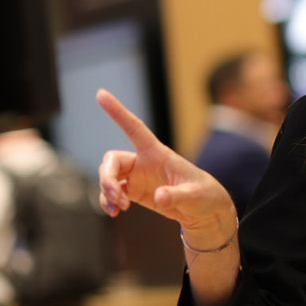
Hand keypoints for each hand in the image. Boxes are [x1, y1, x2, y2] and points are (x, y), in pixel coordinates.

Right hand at [95, 89, 234, 236]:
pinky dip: (108, 201)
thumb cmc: (204, 195)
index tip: (101, 94)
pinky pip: (111, 192)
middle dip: (107, 177)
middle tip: (116, 197)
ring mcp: (137, 177)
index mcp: (158, 153)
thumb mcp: (195, 195)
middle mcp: (144, 161)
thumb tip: (159, 196)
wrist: (205, 211)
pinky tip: (115, 211)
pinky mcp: (134, 191)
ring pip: (108, 176)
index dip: (118, 112)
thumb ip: (177, 196)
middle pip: (112, 160)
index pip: (134, 128)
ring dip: (106, 191)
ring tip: (119, 208)